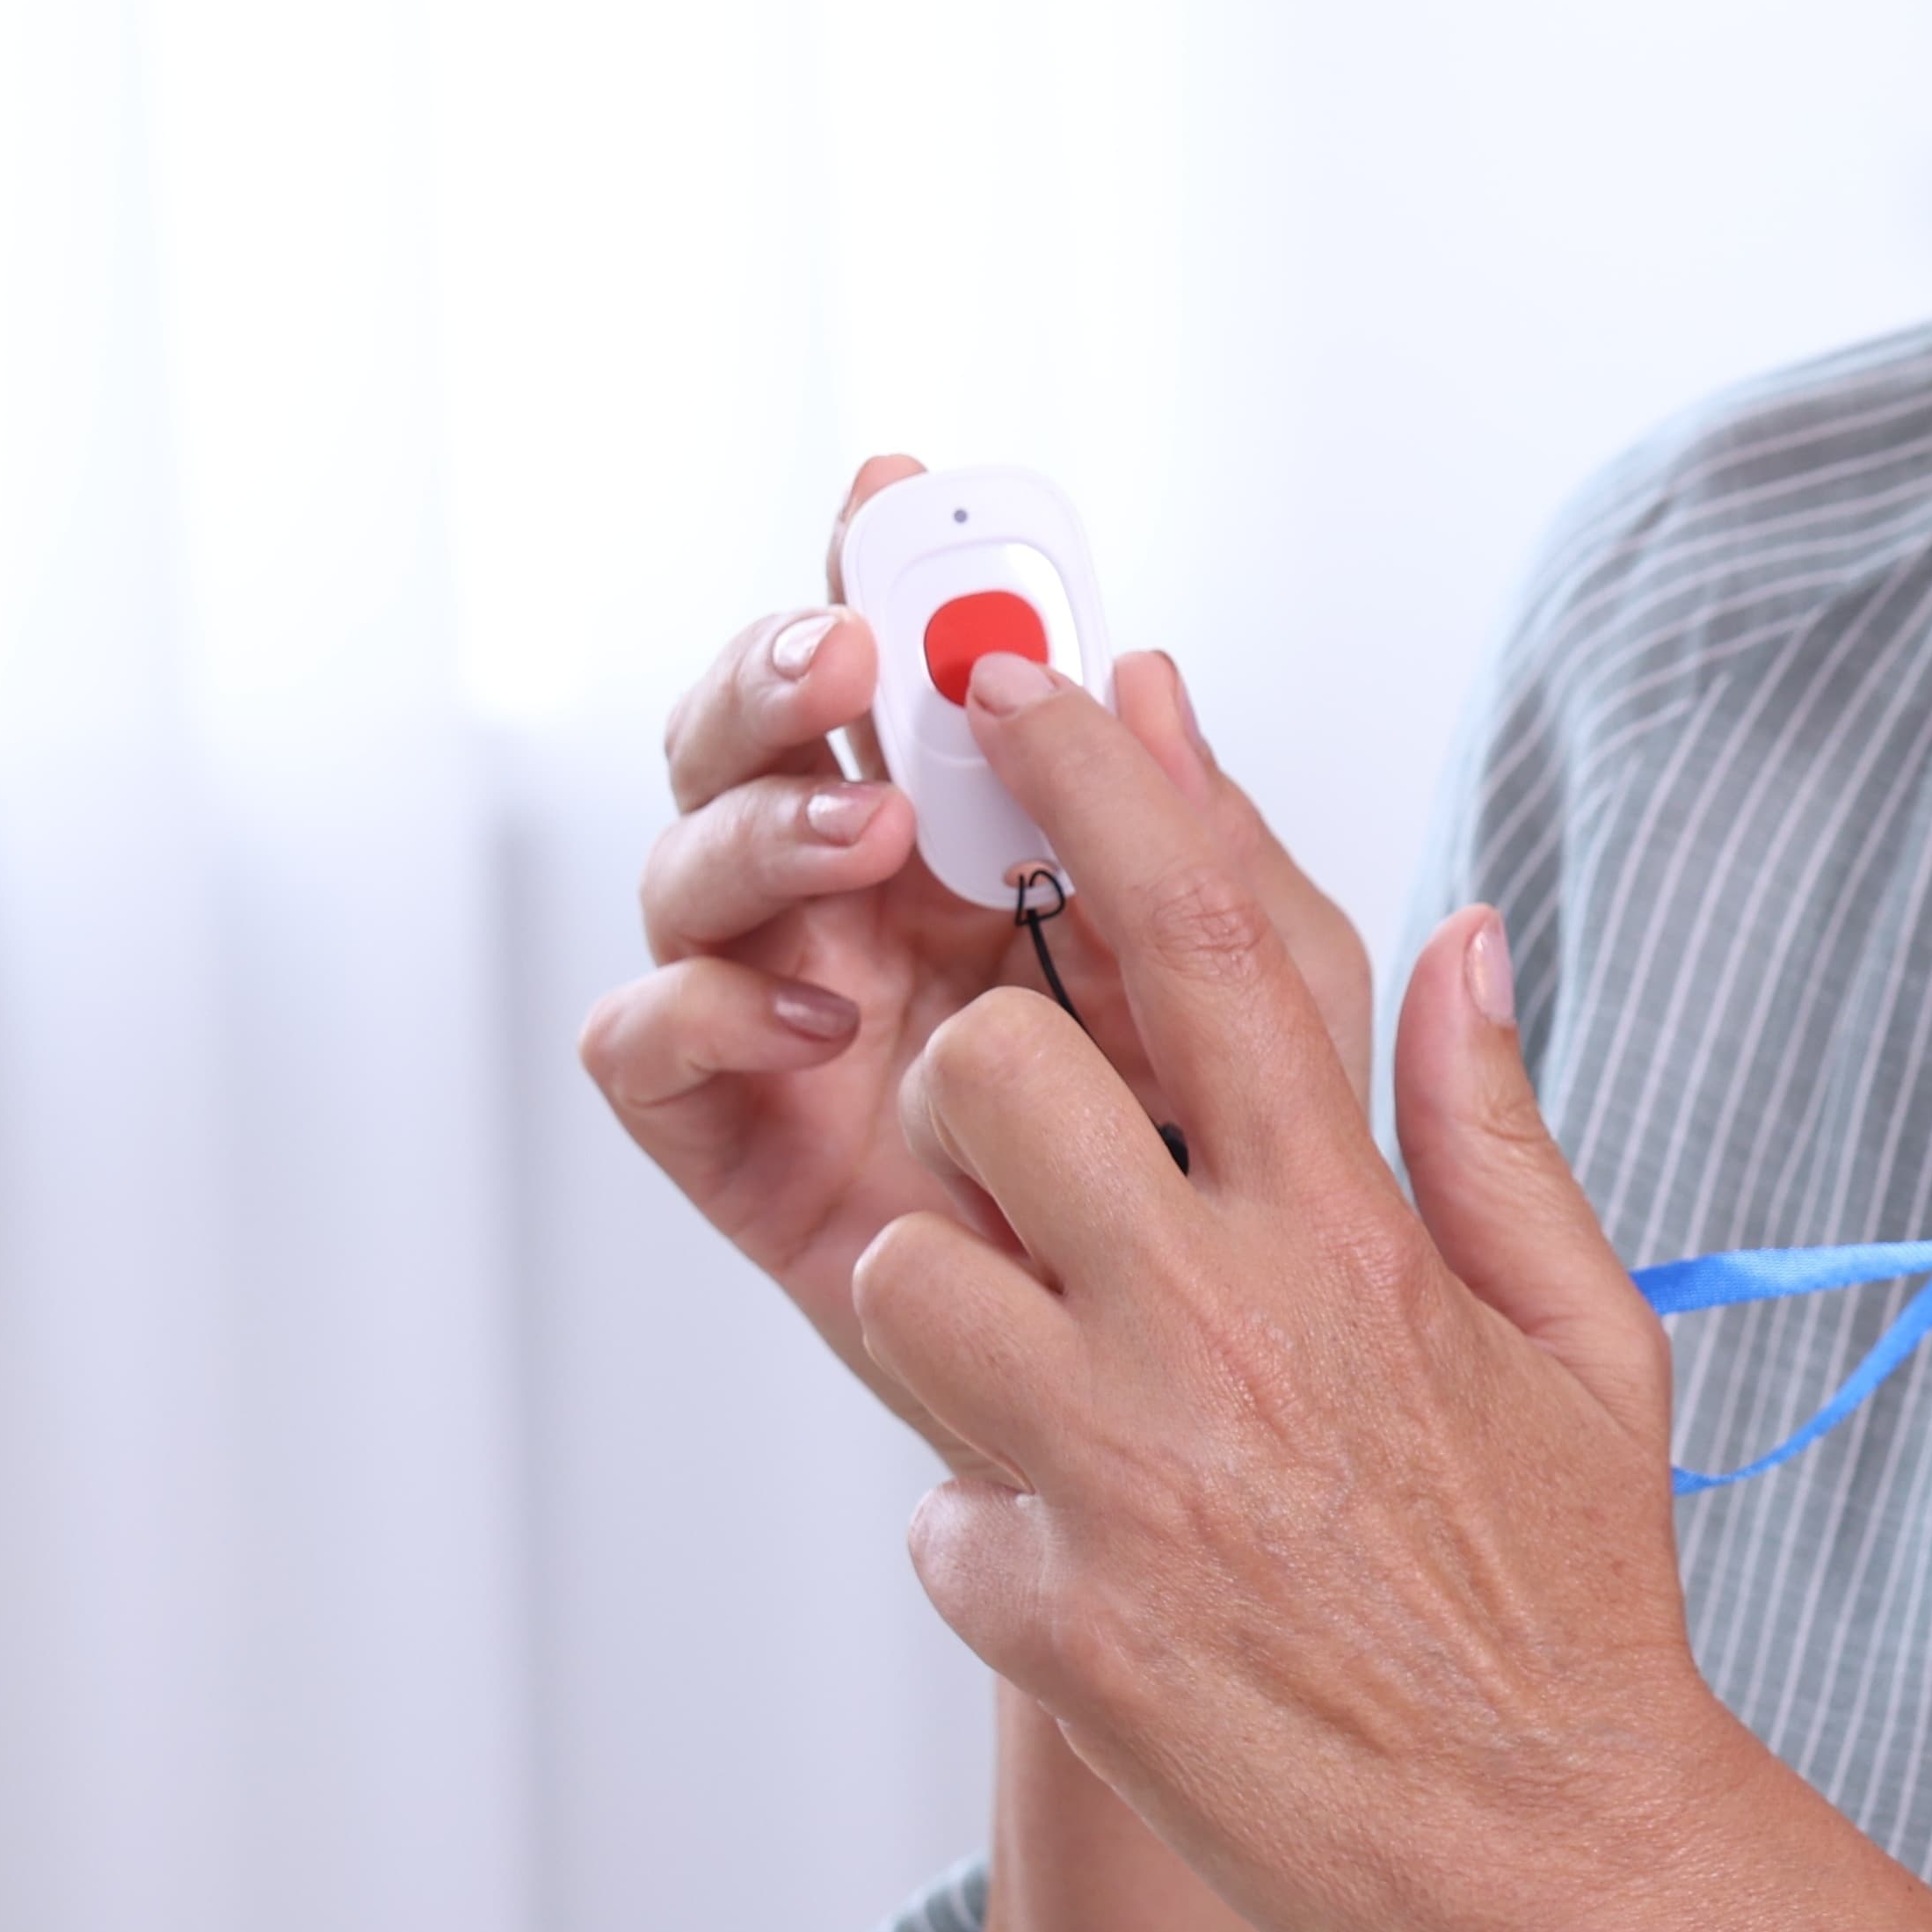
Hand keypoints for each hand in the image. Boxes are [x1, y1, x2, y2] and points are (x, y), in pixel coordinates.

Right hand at [578, 454, 1373, 1443]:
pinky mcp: (741, 1145)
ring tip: (872, 834)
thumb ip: (1222, 859)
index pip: (900, 679)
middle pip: (750, 738)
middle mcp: (867, 909)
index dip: (875, 572)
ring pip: (685, 862)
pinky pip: (646, 1041)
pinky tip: (815, 1008)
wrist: (1214, 1435)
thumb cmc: (1254, 1216)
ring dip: (757, 817)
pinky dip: (701, 998)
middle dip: (775, 670)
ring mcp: (790, 1017)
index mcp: (986, 845)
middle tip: (850, 656)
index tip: (891, 496)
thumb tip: (1149, 672)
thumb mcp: (1284, 1016)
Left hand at [844, 650, 1707, 1931]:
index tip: (1014, 680)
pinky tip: (1097, 1572)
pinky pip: (934, 1512)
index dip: (1095, 778)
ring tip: (1049, 1379)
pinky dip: (991, 1533)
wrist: (1561, 1855)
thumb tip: (1456, 932)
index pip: (1198, 936)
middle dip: (969, 1084)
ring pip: (905, 1281)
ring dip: (948, 1309)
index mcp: (1350, 1233)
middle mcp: (1224, 1326)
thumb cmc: (1572, 1593)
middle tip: (1025, 1161)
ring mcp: (1127, 1476)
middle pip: (983, 1077)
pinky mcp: (1060, 1623)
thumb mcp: (1583, 1337)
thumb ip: (1486, 1127)